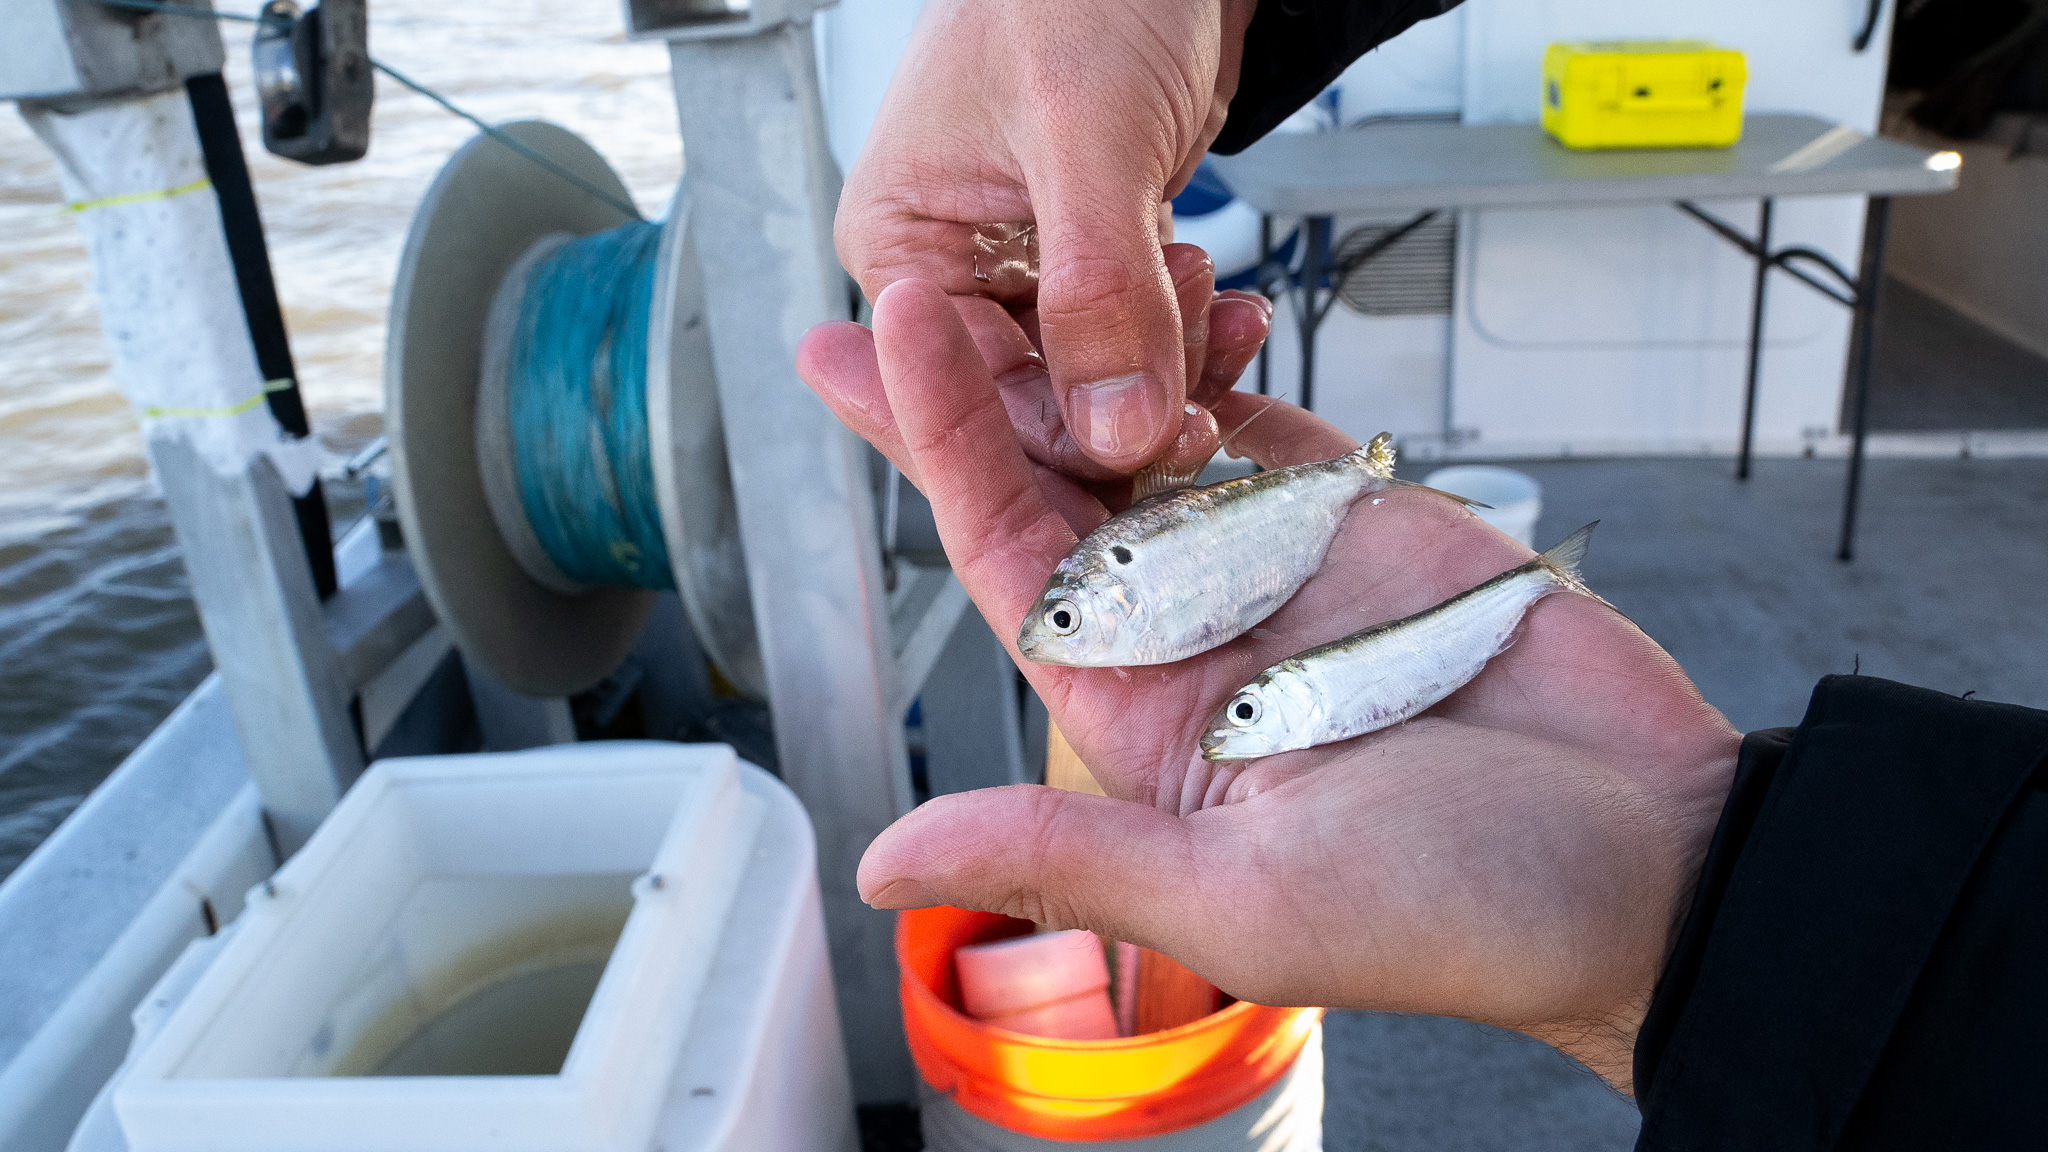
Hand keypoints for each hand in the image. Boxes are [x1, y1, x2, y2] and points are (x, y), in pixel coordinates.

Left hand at [798, 281, 1741, 1092]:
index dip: (937, 452)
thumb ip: (1069, 855)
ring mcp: (1274, 565)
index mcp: (1139, 717)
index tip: (880, 350)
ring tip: (1028, 257)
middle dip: (977, 382)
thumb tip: (882, 866)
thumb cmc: (1466, 912)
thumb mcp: (1240, 903)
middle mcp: (1189, 630)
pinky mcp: (1361, 522)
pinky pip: (1265, 422)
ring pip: (1156, 432)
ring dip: (1094, 350)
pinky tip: (1168, 293)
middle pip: (1056, 480)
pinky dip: (1216, 356)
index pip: (1007, 561)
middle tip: (902, 276)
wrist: (1654, 855)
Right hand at [837, 0, 1259, 472]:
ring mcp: (1029, 273)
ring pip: (1096, 384)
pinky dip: (1190, 340)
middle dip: (1122, 408)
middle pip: (1031, 405)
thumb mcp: (1084, 133)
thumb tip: (1112, 427)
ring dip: (1171, 372)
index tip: (1144, 450)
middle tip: (1199, 398)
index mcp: (901, 247)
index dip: (1054, 437)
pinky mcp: (1096, 265)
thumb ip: (1096, 289)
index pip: (961, 394)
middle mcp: (954, 273)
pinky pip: (1139, 342)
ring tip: (1220, 315)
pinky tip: (1232, 314)